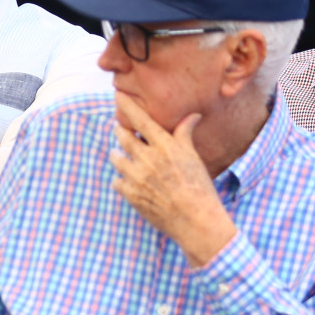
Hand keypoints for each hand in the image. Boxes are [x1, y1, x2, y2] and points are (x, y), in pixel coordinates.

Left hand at [109, 95, 236, 268]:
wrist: (196, 220)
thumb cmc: (199, 187)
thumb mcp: (193, 157)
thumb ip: (184, 134)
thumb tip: (193, 115)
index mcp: (165, 147)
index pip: (141, 120)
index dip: (127, 105)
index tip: (117, 94)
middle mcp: (148, 159)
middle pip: (122, 136)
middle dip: (120, 131)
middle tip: (121, 131)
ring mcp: (137, 177)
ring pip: (115, 157)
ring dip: (118, 155)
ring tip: (126, 157)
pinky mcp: (130, 194)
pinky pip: (116, 180)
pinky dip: (122, 179)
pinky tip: (131, 181)